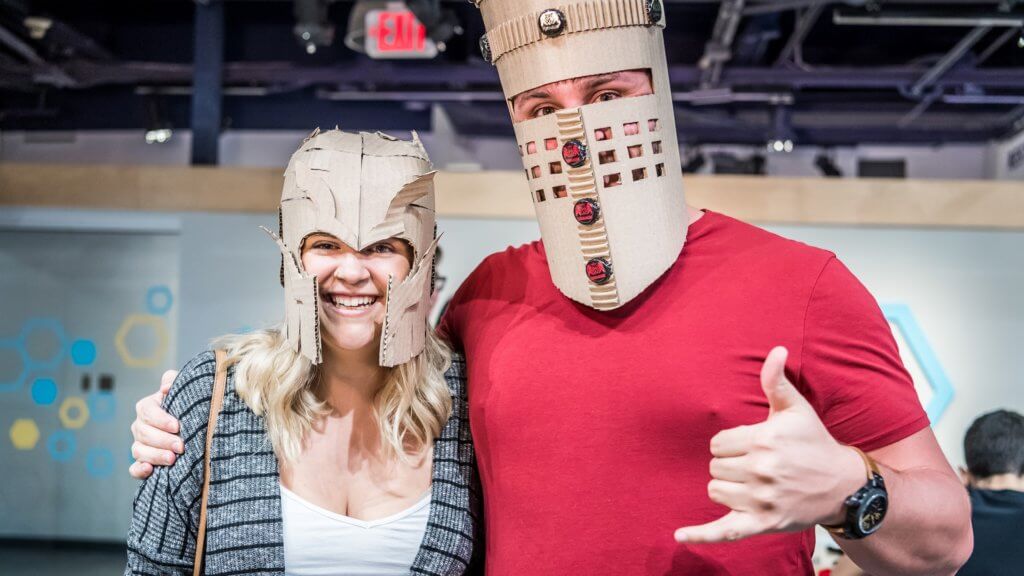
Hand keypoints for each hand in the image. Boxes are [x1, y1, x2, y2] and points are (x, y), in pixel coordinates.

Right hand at [128, 370, 183, 478]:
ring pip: (138, 451)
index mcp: (148, 407)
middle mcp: (141, 426)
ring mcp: (140, 445)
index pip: (146, 411)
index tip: (177, 426)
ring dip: (154, 456)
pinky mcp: (144, 462)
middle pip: (143, 433)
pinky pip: (134, 469)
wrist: (197, 424)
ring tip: (172, 459)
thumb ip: (174, 380)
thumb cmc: (189, 403)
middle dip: (163, 440)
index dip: (160, 419)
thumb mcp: (185, 387)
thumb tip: (165, 388)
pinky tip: (149, 470)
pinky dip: (139, 470)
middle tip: (181, 446)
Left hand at [674, 346, 864, 542]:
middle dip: (729, 465)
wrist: (842, 484)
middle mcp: (761, 470)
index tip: (751, 446)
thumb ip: (777, 381)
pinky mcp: (762, 524)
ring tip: (752, 484)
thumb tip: (776, 350)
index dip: (730, 444)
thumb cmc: (814, 442)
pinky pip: (724, 531)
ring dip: (727, 489)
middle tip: (755, 466)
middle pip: (714, 467)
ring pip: (715, 492)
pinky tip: (679, 535)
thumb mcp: (796, 409)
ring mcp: (761, 500)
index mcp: (763, 440)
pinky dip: (701, 535)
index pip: (717, 444)